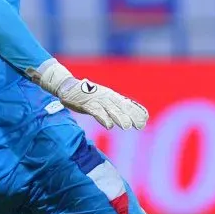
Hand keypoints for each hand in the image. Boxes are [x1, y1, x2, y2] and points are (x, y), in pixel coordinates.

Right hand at [33, 60, 148, 129]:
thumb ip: (114, 106)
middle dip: (131, 116)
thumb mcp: (103, 99)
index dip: (136, 110)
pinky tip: (109, 126)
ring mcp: (97, 100)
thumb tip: (128, 115)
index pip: (127, 103)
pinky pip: (96, 111)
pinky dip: (103, 118)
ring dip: (119, 118)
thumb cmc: (87, 95)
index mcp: (111, 96)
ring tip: (127, 127)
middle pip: (121, 107)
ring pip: (110, 110)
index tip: (146, 118)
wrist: (68, 86)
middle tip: (141, 125)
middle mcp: (106, 97)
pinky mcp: (86, 104)